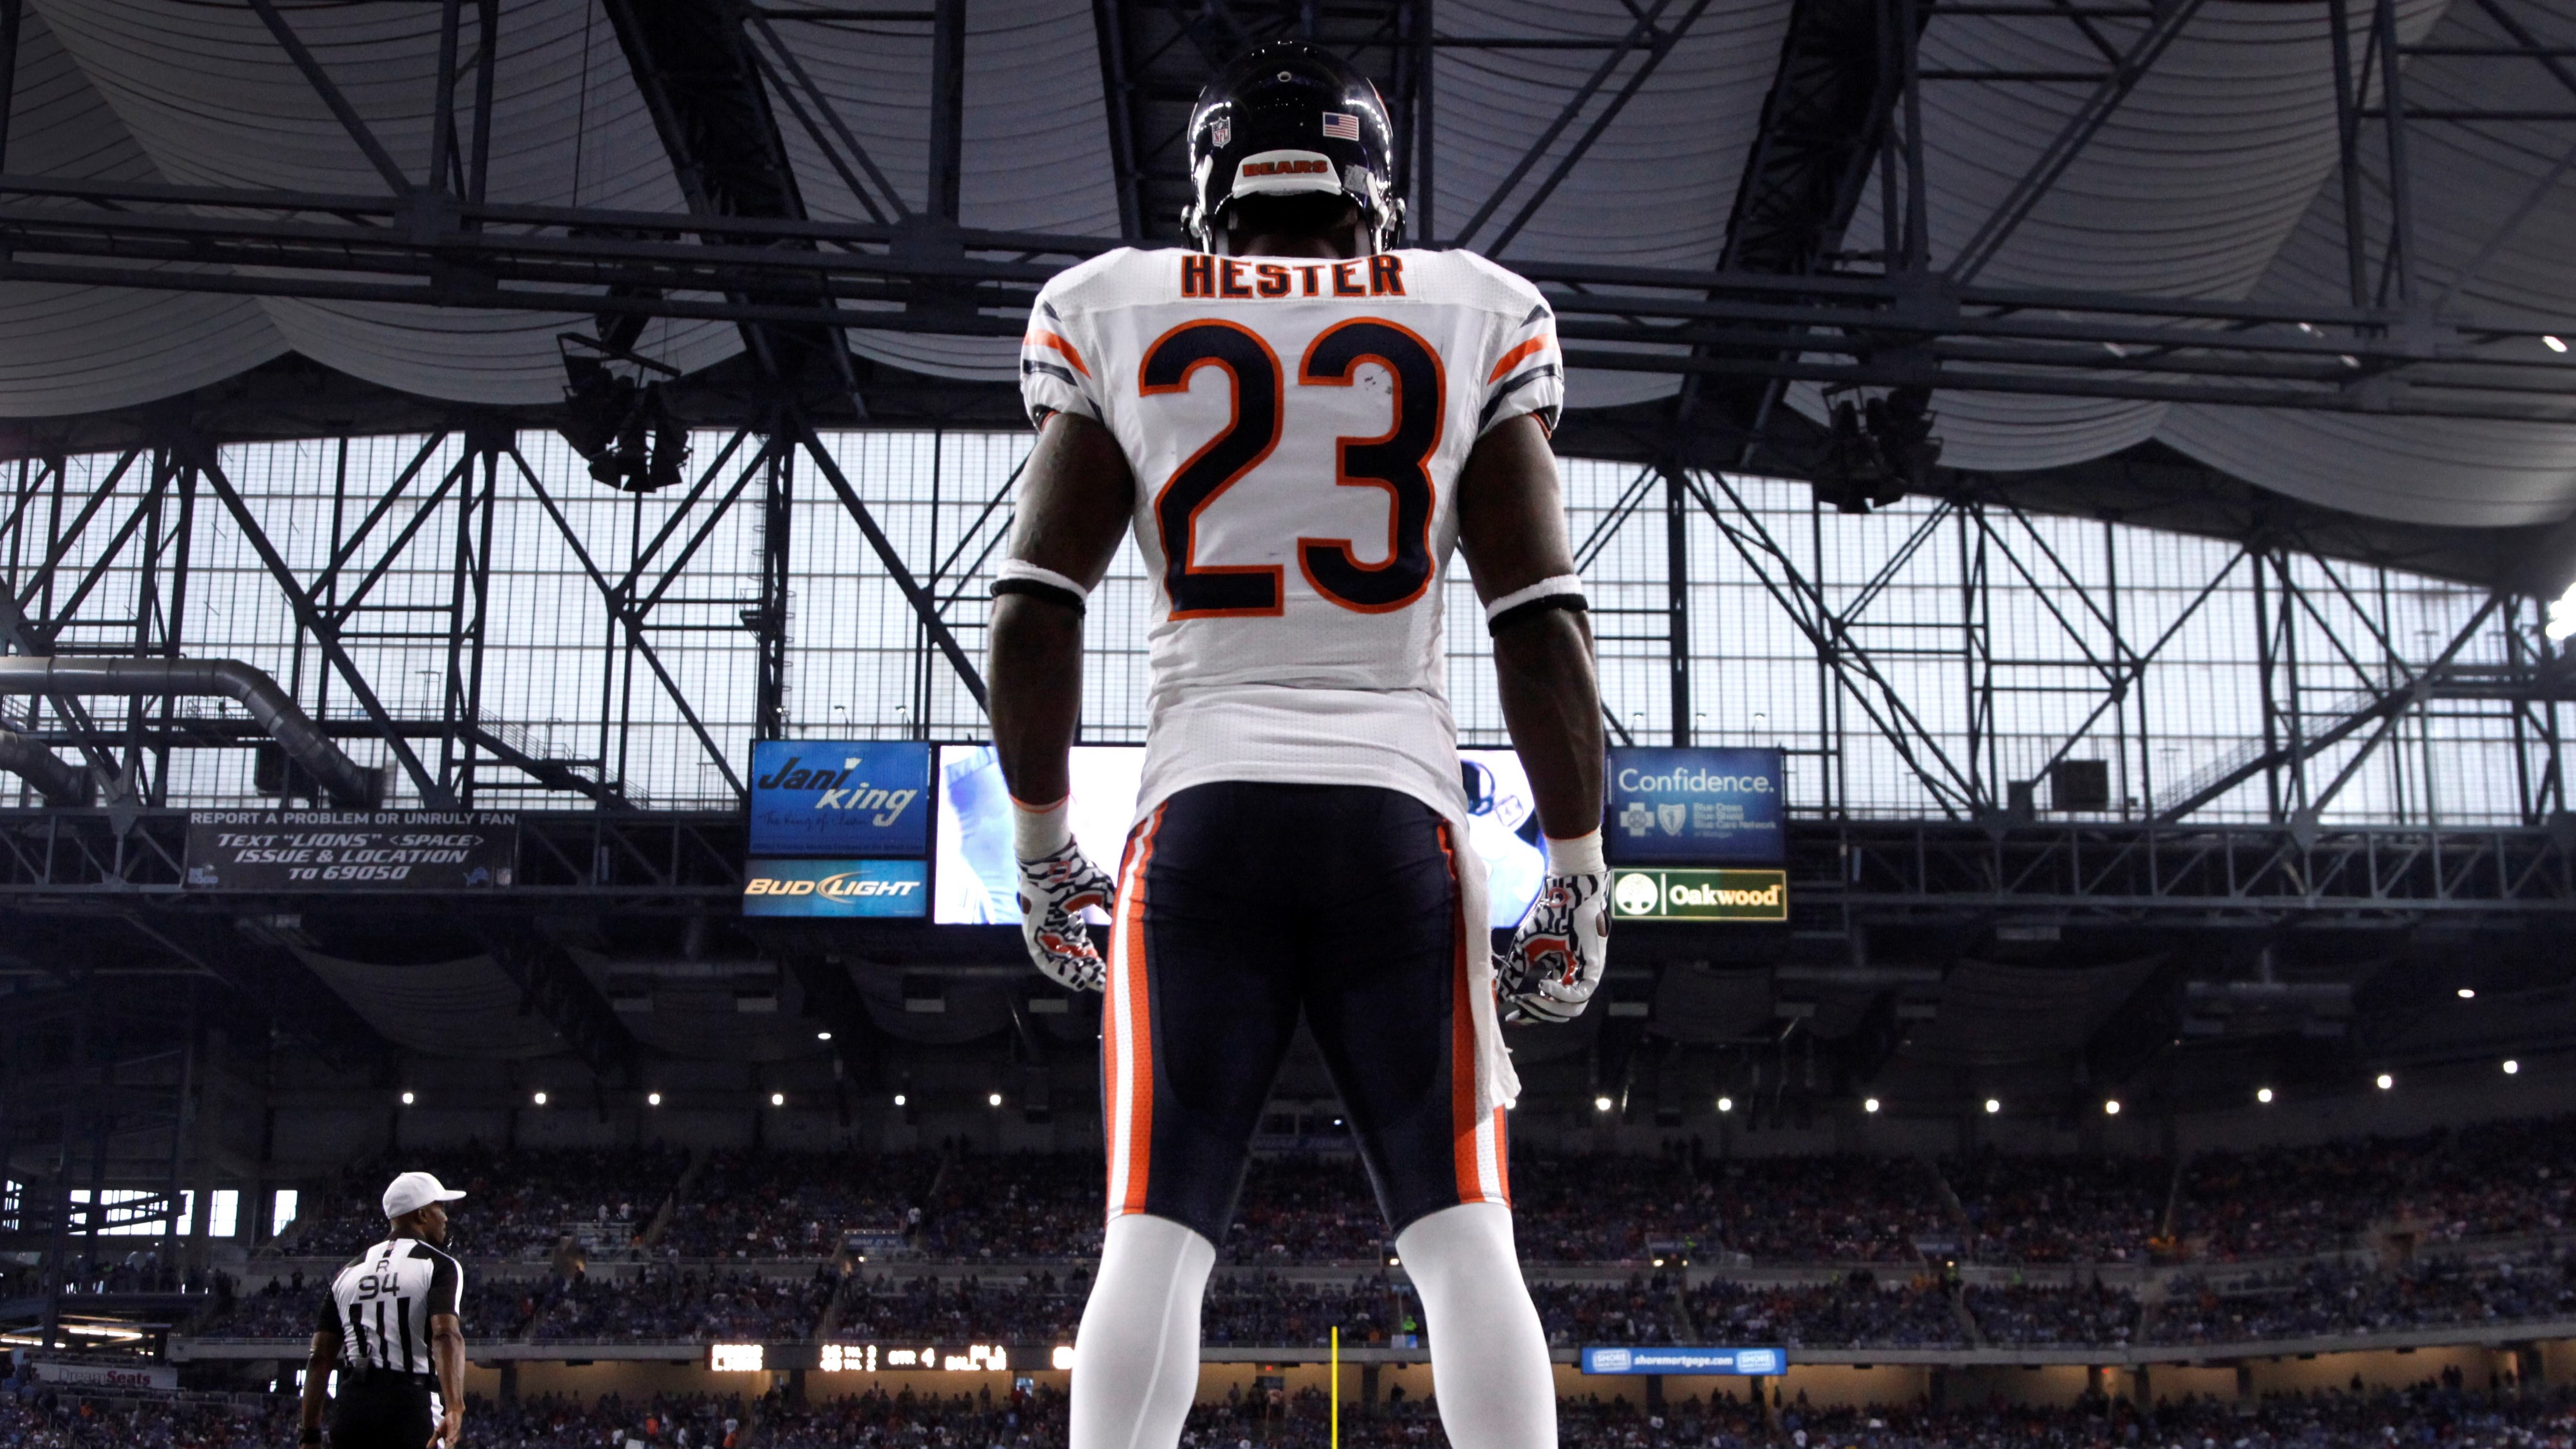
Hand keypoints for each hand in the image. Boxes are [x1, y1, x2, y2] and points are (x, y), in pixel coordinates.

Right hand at [427, 1409, 459, 1448]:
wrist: (452, 1414)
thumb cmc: (446, 1425)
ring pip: (452, 1440)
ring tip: (446, 1448)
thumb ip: (433, 1441)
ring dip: (449, 1445)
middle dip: (448, 1448)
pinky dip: (450, 1437)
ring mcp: (455, 1433)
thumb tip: (427, 1448)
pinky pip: (453, 1432)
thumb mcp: (437, 1433)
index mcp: (449, 1441)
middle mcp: (453, 1438)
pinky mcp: (456, 1427)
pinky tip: (447, 1440)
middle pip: (451, 1446)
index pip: (447, 1448)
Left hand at [1015, 839, 1115, 991]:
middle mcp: (1054, 925)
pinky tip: (1074, 980)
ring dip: (1073, 973)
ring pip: (1057, 959)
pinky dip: (1059, 971)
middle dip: (1086, 968)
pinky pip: (1044, 958)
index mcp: (1068, 916)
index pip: (1081, 943)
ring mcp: (1042, 929)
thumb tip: (1129, 920)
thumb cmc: (1075, 868)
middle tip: (1101, 980)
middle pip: (1070, 954)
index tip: (1106, 969)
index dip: (1093, 958)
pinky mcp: (1033, 930)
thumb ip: (1113, 907)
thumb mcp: (1101, 891)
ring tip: (1090, 985)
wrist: (1050, 856)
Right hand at [1495, 867, 1608, 1023]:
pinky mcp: (1593, 970)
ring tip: (1530, 999)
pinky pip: (1579, 994)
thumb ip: (1514, 973)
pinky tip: (1544, 984)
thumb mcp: (1525, 950)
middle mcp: (1574, 978)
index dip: (1529, 1013)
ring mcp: (1585, 975)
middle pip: (1558, 1010)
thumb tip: (1499, 996)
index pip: (1546, 1003)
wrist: (1567, 896)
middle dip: (1535, 1013)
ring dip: (1548, 1008)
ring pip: (1571, 1008)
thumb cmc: (1547, 918)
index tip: (1511, 1018)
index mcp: (1560, 974)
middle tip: (1518, 1009)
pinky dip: (1560, 994)